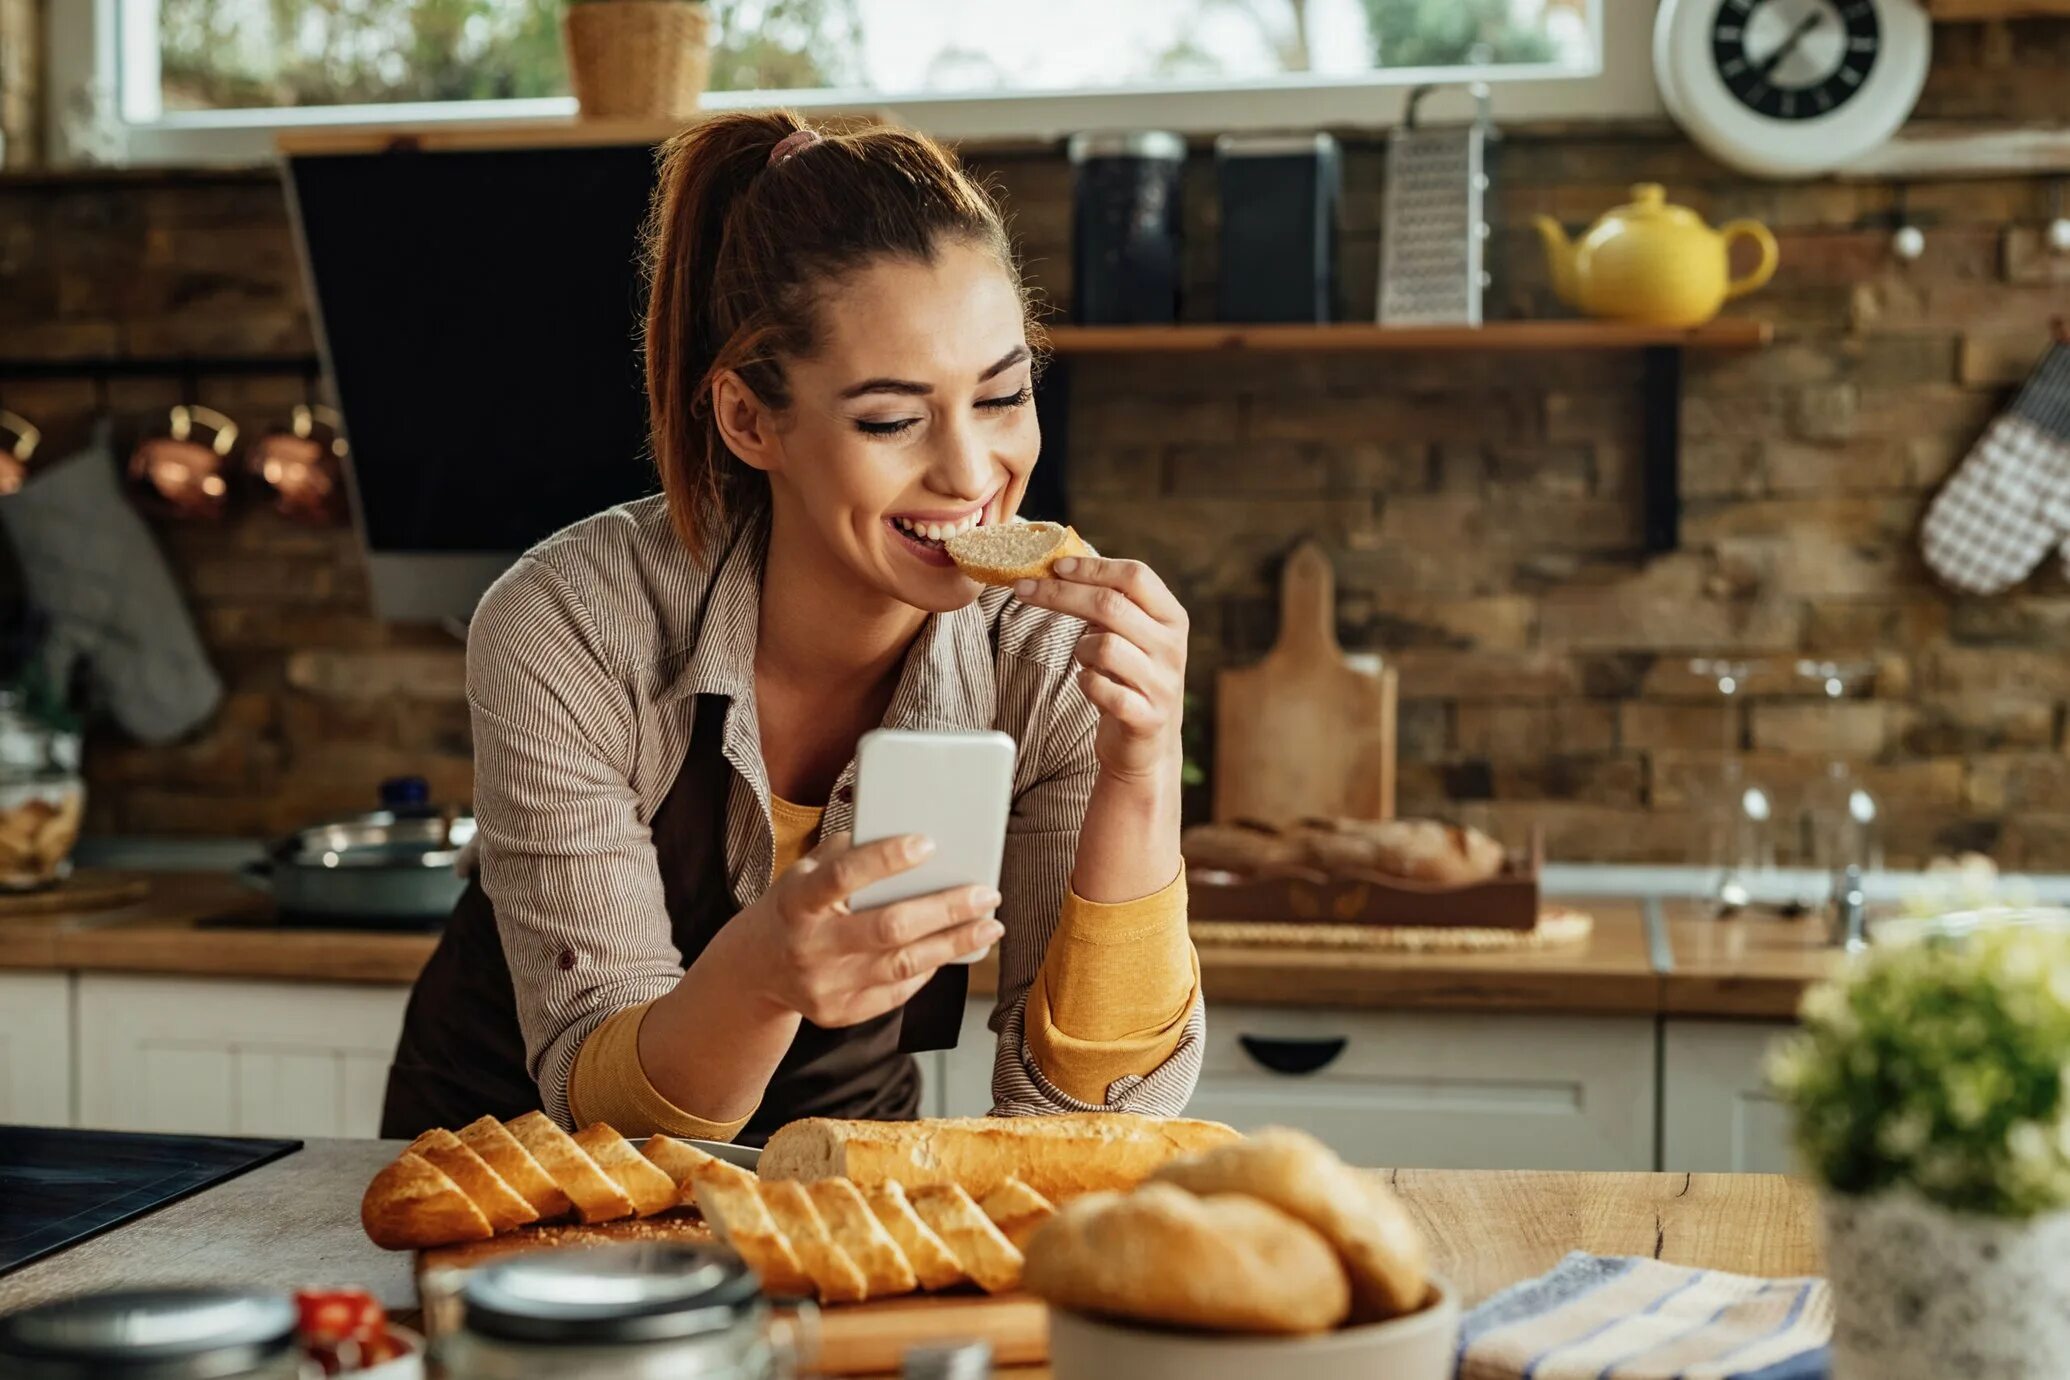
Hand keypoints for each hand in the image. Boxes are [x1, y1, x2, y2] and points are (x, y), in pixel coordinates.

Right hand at [737, 832, 1003, 1028]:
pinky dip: (929, 968)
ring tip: (989, 925)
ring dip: (953, 944)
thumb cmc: (795, 906)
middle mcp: (808, 947)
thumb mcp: (806, 871)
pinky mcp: (838, 1013)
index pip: (842, 877)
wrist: (755, 968)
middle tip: (986, 894)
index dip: (886, 860)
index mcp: (795, 901)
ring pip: (902, 965)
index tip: (929, 844)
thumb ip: (851, 853)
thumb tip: (913, 835)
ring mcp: (823, 986)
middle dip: (945, 910)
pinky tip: (953, 949)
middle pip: (887, 929)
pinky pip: (896, 991)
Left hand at [1016, 555, 1188, 783]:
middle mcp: (1172, 647)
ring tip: (1084, 658)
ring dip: (1080, 648)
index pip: (1135, 576)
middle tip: (1024, 589)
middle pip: (1111, 605)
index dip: (1093, 567)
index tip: (1055, 564)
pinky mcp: (1145, 716)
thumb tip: (1060, 564)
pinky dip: (1085, 682)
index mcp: (1172, 617)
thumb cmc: (1129, 678)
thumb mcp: (1130, 635)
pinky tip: (1089, 684)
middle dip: (1060, 594)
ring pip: (1104, 646)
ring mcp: (1162, 683)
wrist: (1147, 745)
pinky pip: (1100, 687)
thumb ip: (1110, 602)